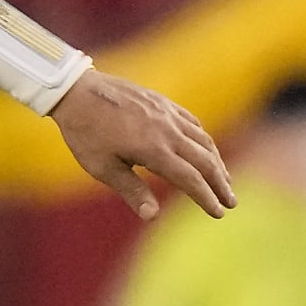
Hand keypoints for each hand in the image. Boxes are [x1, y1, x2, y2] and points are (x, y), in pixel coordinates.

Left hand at [49, 69, 234, 219]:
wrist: (74, 90)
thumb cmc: (84, 132)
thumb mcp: (101, 166)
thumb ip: (131, 190)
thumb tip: (152, 215)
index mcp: (153, 149)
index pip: (191, 179)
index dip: (206, 197)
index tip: (218, 213)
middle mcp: (167, 130)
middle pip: (205, 160)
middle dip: (221, 183)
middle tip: (231, 202)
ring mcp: (166, 113)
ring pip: (203, 140)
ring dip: (217, 162)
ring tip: (224, 180)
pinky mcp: (162, 102)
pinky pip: (192, 122)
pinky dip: (204, 138)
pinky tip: (206, 148)